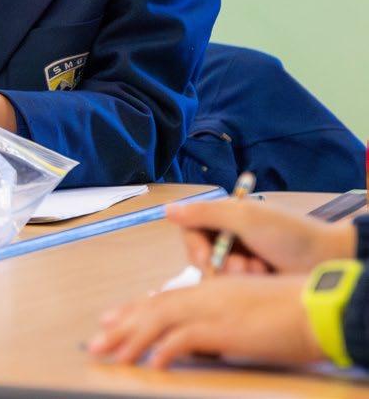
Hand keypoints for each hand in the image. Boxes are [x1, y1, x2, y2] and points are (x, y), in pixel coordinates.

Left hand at [89, 274, 320, 367]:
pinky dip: (165, 351)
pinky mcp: (225, 328)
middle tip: (96, 343)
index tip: (109, 319)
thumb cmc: (292, 309)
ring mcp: (213, 310)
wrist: (320, 306)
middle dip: (121, 327)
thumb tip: (202, 340)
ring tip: (112, 357)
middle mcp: (205, 296)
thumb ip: (219, 320)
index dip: (132, 309)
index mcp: (210, 290)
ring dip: (131, 340)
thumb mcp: (246, 312)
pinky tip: (150, 365)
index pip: (162, 299)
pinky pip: (185, 340)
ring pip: (159, 322)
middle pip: (152, 309)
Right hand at [165, 199, 354, 275]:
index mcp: (227, 217)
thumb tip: (167, 209)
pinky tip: (263, 277)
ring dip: (236, 274)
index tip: (207, 258)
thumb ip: (204, 213)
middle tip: (243, 265)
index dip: (196, 247)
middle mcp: (231, 236)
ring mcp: (242, 258)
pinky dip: (246, 283)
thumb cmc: (290, 234)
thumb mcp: (245, 218)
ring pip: (217, 274)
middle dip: (221, 263)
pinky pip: (233, 287)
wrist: (329, 259)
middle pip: (202, 255)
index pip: (191, 231)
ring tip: (259, 270)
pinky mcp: (252, 280)